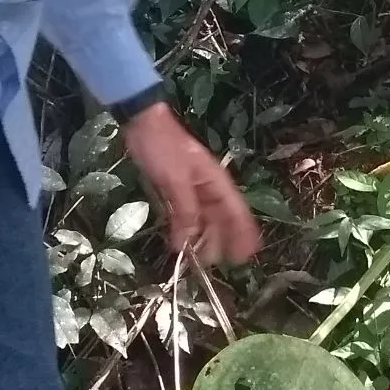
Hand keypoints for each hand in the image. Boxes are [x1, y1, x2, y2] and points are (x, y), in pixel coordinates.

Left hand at [122, 103, 259, 265]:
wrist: (143, 124)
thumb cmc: (165, 148)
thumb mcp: (176, 180)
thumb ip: (185, 211)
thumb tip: (189, 242)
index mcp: (216, 182)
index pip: (236, 211)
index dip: (243, 233)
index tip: (246, 255)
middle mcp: (207, 189)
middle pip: (220, 219)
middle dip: (221, 241)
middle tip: (218, 264)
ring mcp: (191, 190)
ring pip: (202, 220)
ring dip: (202, 238)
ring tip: (199, 261)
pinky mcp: (173, 191)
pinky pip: (183, 215)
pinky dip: (183, 230)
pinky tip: (180, 244)